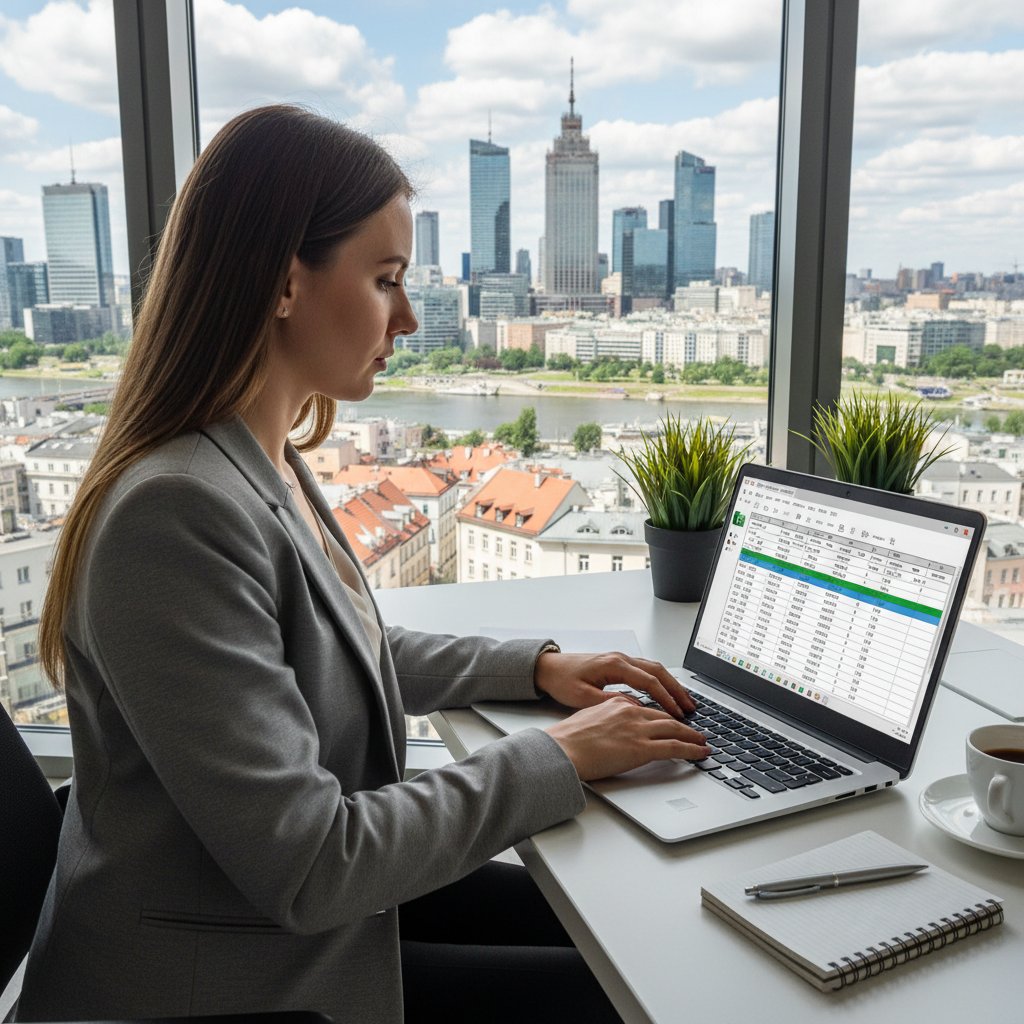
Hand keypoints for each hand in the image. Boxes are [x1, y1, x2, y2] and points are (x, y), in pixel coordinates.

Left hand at [533, 650, 696, 718]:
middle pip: (658, 671)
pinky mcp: (618, 664)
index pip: (649, 681)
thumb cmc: (562, 681)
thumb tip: (636, 709)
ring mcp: (620, 660)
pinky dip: (659, 682)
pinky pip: (645, 670)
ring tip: (684, 703)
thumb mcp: (583, 697)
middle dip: (677, 690)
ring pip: (654, 669)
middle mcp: (621, 659)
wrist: (548, 667)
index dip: (666, 698)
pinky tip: (665, 694)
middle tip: (691, 708)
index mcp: (614, 665)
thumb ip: (611, 703)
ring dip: (671, 685)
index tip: (678, 713)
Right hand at [545, 698, 709, 781]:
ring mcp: (637, 729)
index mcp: (617, 704)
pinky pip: (675, 747)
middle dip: (683, 723)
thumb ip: (607, 718)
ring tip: (702, 742)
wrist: (561, 750)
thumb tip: (615, 729)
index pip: (648, 708)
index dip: (663, 715)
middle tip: (696, 730)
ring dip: (692, 735)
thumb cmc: (567, 740)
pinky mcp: (641, 748)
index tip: (671, 721)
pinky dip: (692, 749)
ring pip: (674, 728)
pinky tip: (700, 753)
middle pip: (665, 716)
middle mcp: (630, 711)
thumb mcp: (588, 718)